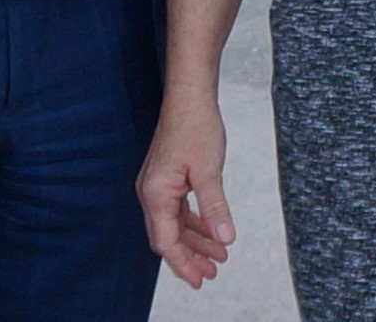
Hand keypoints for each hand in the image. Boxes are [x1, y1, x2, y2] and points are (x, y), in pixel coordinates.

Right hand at [138, 87, 235, 288]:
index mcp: (156, 194)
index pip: (166, 241)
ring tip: (218, 256)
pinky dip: (193, 224)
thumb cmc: (196, 127)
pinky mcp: (166, 179)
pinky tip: (210, 232)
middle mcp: (151, 193)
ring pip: (173, 225)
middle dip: (189, 258)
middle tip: (211, 274)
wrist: (189, 97)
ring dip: (194, 242)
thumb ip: (215, 208)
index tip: (201, 279)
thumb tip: (224, 239)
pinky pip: (177, 211)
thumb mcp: (210, 171)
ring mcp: (157, 186)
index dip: (183, 264)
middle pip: (167, 237)